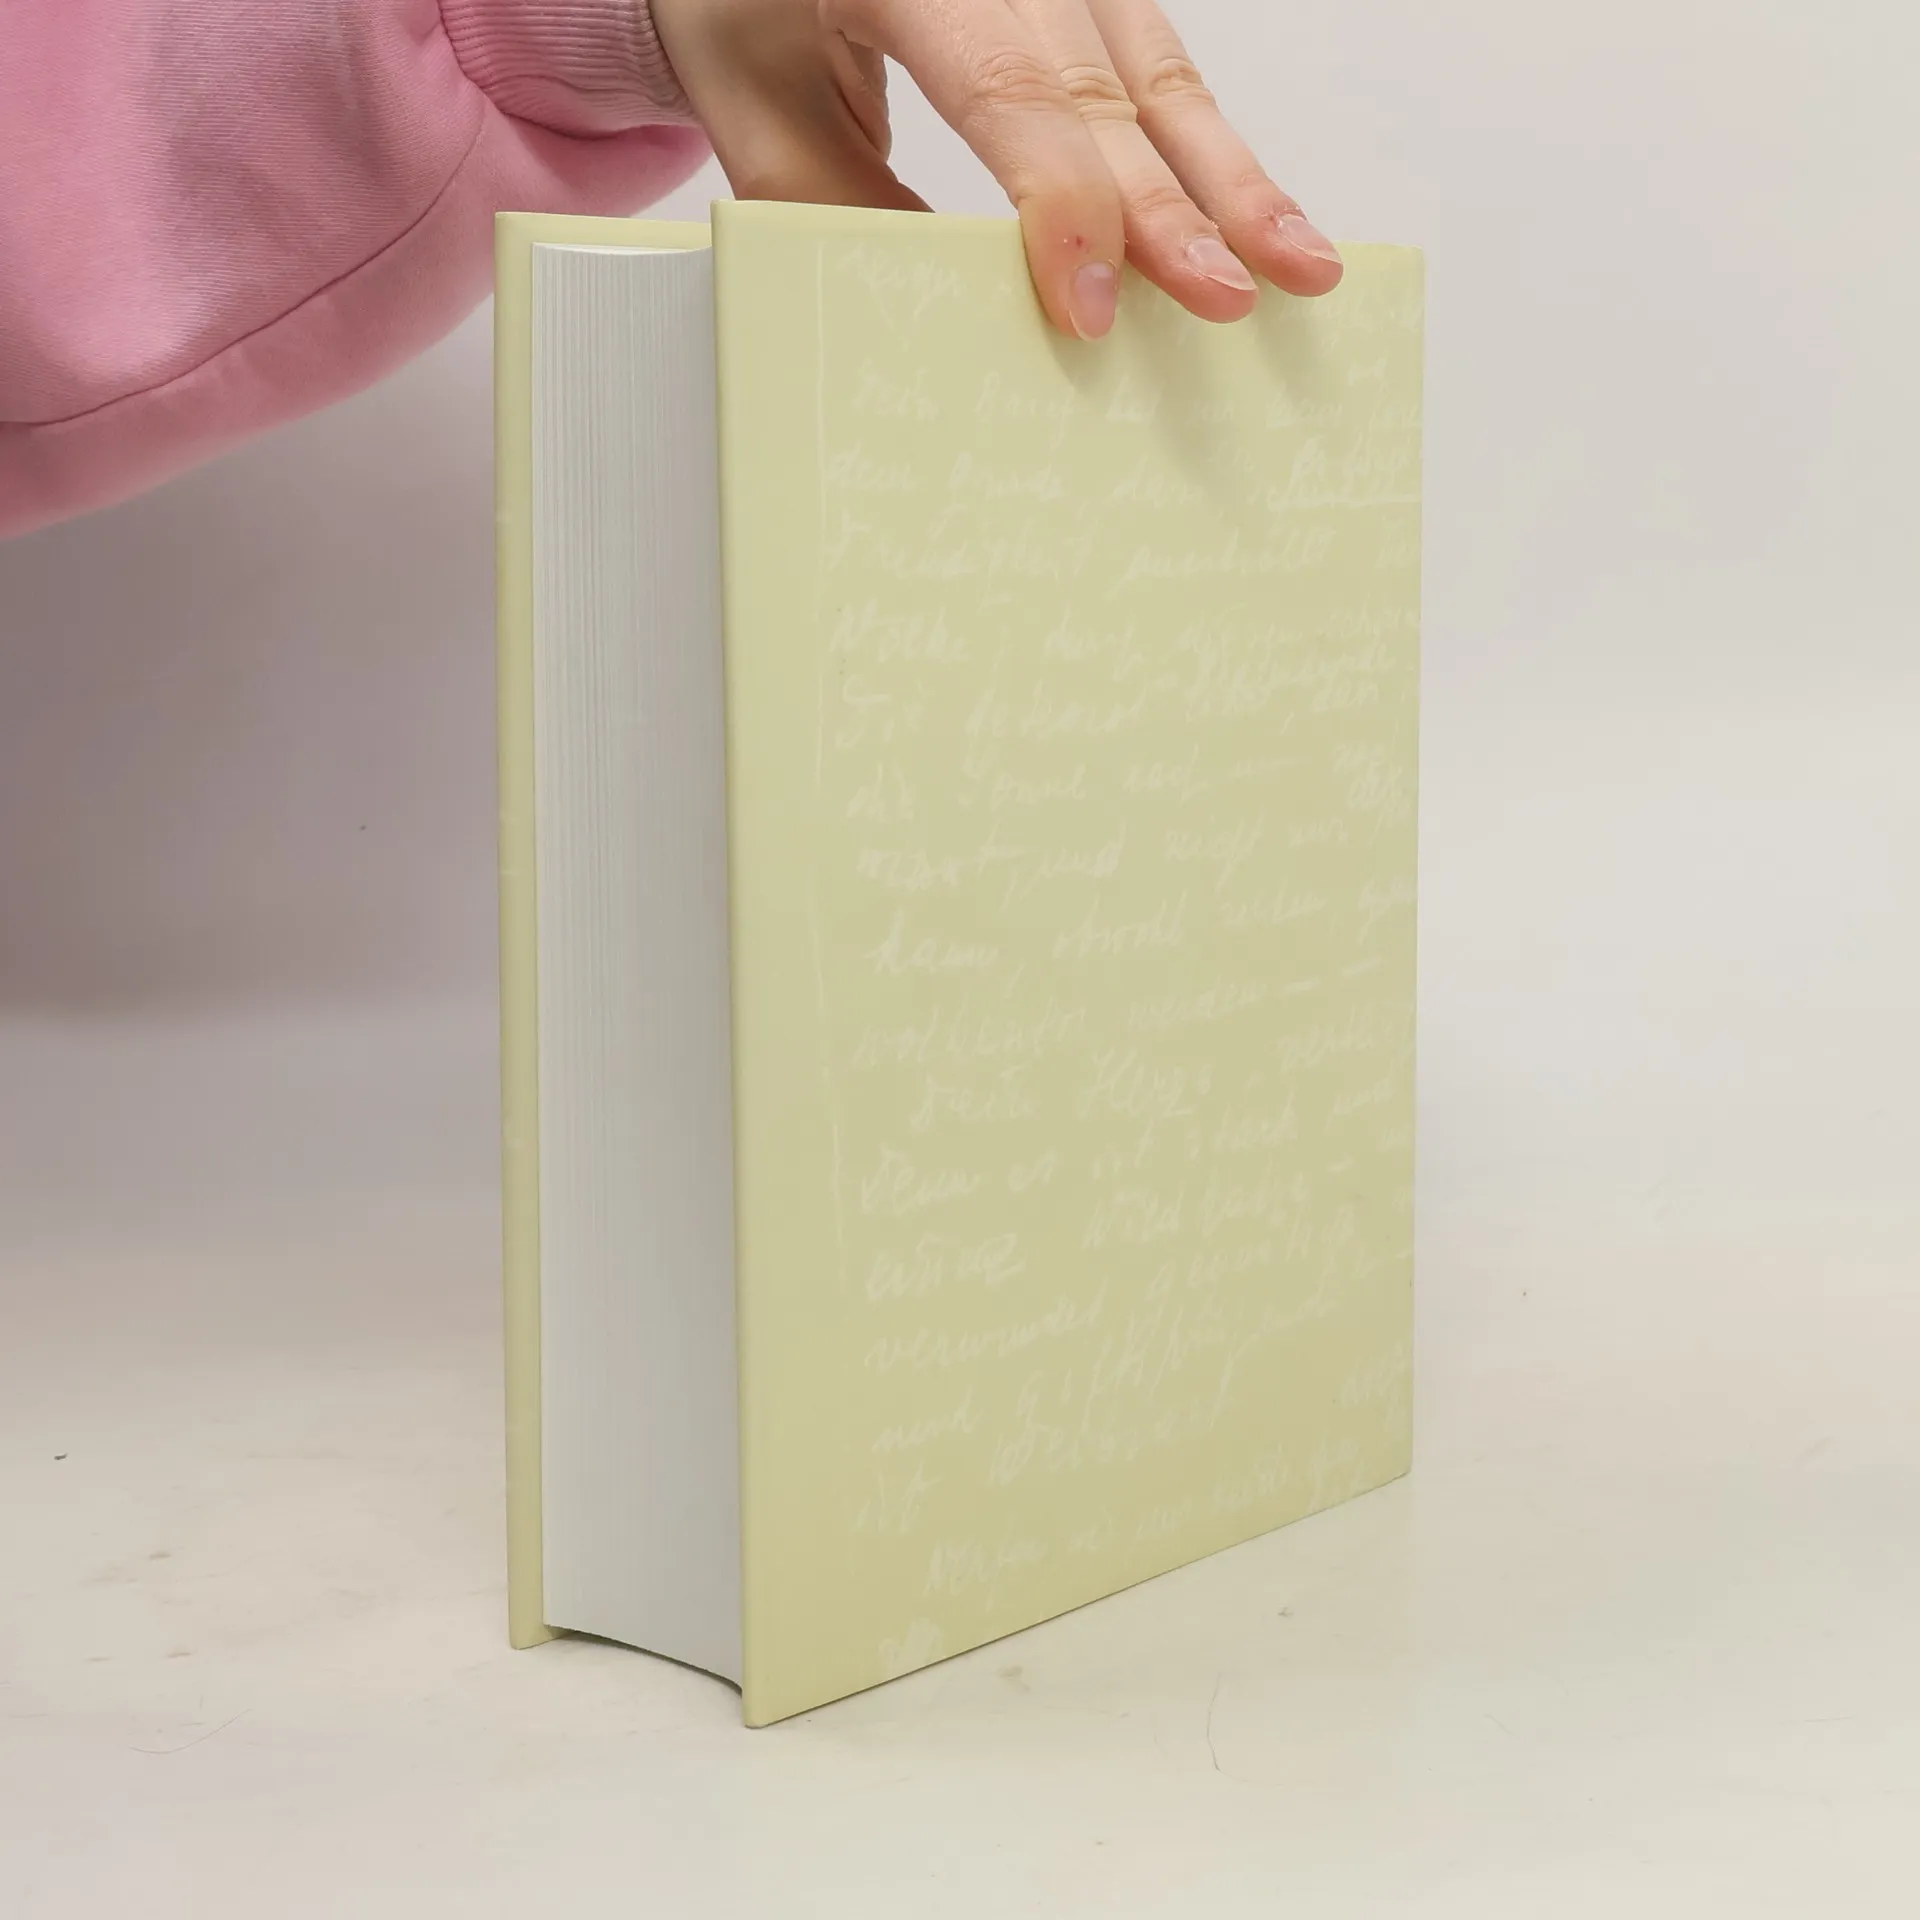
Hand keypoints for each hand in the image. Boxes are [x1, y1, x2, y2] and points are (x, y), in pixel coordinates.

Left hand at [649, 0, 1342, 339]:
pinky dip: (1213, 153)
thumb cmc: (750, 16)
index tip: (1093, 308)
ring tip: (1300, 267)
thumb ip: (837, 210)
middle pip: (1107, 83)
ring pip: (1161, 71)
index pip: (1003, 85)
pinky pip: (1162, 69)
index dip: (1061, 202)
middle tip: (1232, 300)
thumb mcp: (759, 113)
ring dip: (1234, 179)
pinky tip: (1259, 218)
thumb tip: (943, 324)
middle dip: (1179, 205)